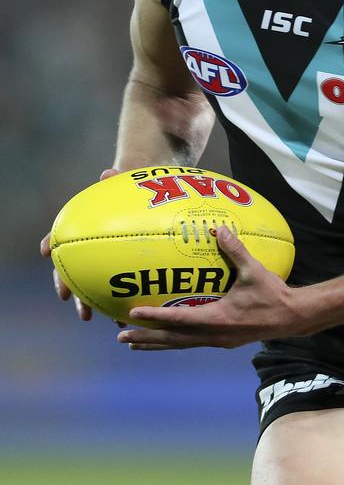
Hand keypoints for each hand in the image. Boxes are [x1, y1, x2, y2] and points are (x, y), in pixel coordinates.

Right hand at [41, 168, 120, 322]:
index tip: (45, 250)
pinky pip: (117, 291)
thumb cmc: (133, 192)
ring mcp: (104, 261)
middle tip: (65, 296)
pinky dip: (117, 304)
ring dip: (88, 302)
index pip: (61, 234)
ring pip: (91, 285)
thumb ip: (117, 180)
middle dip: (65, 283)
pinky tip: (123, 318)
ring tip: (92, 317)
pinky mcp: (123, 272)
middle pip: (70, 267)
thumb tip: (107, 173)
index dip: (51, 242)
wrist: (151, 200)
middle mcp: (89, 247)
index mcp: (85, 227)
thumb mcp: (128, 184)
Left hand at [117, 225, 304, 349]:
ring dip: (156, 343)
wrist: (291, 318)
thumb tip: (220, 229)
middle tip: (121, 336)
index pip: (179, 320)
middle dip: (146, 337)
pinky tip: (166, 337)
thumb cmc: (272, 295)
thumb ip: (236, 250)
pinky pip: (191, 342)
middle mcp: (213, 335)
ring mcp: (217, 340)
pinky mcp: (222, 340)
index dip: (155, 317)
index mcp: (217, 320)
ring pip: (180, 345)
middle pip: (172, 340)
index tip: (133, 313)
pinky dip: (174, 341)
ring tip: (134, 342)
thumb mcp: (254, 271)